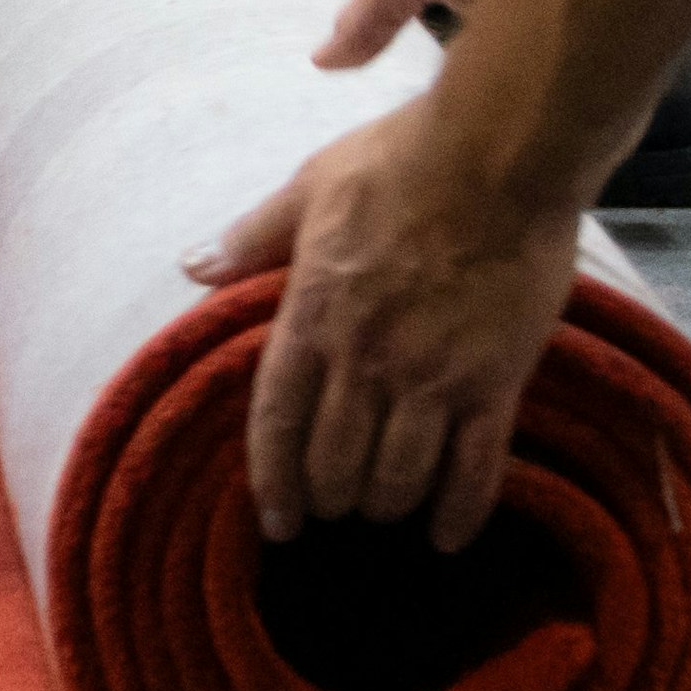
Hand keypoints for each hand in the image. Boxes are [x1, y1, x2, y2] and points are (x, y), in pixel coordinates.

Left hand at [204, 100, 594, 545]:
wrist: (499, 152)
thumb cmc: (401, 158)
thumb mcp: (310, 185)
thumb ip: (251, 237)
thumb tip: (191, 265)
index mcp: (314, 312)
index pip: (276, 420)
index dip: (272, 480)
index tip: (274, 519)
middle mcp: (366, 357)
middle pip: (335, 461)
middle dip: (328, 498)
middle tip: (332, 510)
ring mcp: (434, 374)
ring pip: (398, 476)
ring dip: (384, 505)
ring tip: (382, 512)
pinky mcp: (497, 380)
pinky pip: (476, 468)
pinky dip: (459, 512)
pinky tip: (446, 537)